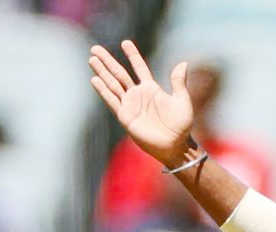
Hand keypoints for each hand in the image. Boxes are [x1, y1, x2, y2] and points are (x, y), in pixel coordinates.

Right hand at [88, 40, 194, 167]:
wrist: (174, 145)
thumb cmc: (181, 125)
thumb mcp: (182, 100)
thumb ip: (179, 82)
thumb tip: (183, 62)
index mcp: (152, 89)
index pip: (140, 68)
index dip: (133, 56)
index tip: (125, 42)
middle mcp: (138, 95)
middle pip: (120, 73)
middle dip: (108, 61)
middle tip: (95, 48)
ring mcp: (130, 104)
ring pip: (112, 84)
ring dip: (102, 72)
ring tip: (92, 59)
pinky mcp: (124, 115)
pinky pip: (112, 100)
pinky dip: (103, 90)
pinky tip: (95, 79)